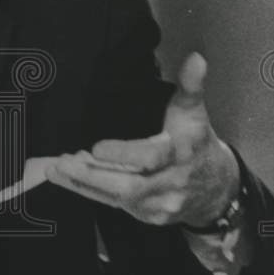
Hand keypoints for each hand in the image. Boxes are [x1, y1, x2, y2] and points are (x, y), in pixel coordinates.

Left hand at [47, 52, 239, 227]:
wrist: (217, 189)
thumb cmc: (197, 144)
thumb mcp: (193, 112)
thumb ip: (190, 85)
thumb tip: (195, 58)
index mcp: (180, 153)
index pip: (151, 157)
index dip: (123, 154)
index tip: (95, 147)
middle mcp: (170, 183)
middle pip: (128, 186)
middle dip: (91, 176)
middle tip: (60, 163)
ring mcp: (159, 205)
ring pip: (116, 198)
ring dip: (83, 183)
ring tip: (56, 168)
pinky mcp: (148, 216)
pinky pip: (114, 205)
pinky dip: (92, 190)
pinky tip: (71, 176)